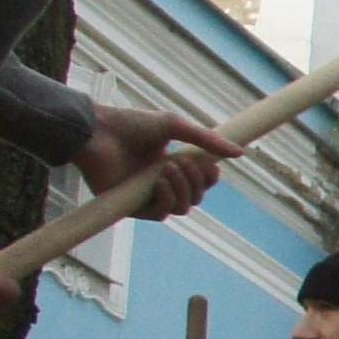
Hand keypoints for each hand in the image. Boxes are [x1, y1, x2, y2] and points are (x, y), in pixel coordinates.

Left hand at [71, 102, 237, 215]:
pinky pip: (161, 214)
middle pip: (196, 197)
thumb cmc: (130, 124)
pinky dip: (167, 199)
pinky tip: (160, 182)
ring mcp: (147, 196)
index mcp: (172, 165)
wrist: (97, 131)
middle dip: (196, 181)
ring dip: (182, 189)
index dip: (209, 178)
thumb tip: (241, 154)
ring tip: (168, 168)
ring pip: (182, 208)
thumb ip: (207, 141)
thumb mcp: (174, 126)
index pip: (201, 181)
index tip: (210, 166)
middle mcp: (161, 183)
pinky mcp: (132, 206)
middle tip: (181, 161)